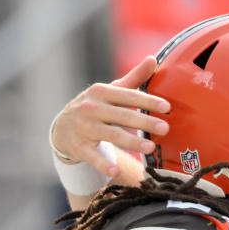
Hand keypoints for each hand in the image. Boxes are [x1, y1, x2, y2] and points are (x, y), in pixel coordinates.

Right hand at [50, 55, 170, 177]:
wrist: (62, 129)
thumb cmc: (95, 108)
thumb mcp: (110, 91)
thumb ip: (133, 78)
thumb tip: (153, 59)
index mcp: (101, 92)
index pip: (128, 96)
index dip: (147, 100)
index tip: (166, 106)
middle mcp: (91, 108)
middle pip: (122, 115)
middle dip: (144, 121)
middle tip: (165, 128)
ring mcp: (84, 128)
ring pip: (110, 134)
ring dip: (131, 141)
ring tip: (150, 147)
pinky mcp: (79, 147)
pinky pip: (92, 156)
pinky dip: (102, 164)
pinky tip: (114, 171)